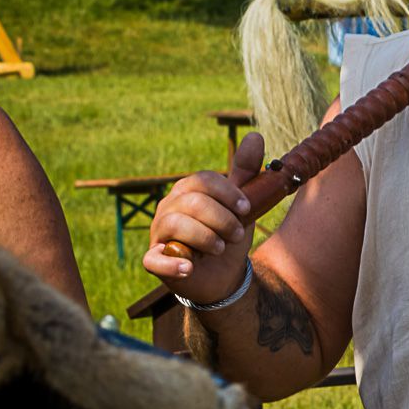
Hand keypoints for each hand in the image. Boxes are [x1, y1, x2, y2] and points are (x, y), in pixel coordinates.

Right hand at [143, 133, 263, 303]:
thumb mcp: (241, 203)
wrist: (224, 273)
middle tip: (236, 234)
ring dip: (206, 237)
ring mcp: (158, 233)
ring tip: (220, 248)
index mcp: (188, 190)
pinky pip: (153, 259)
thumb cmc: (228, 233)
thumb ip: (245, 173)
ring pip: (175, 224)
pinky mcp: (154, 260)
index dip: (228, 193)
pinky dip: (172, 263)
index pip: (203, 180)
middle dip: (221, 219)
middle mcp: (168, 207)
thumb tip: (254, 135)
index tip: (245, 208)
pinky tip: (189, 267)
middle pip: (192, 202)